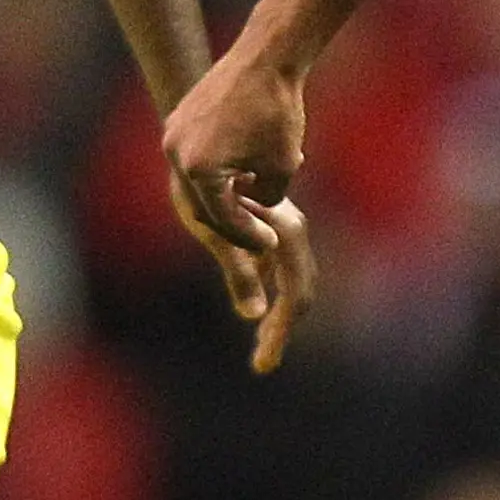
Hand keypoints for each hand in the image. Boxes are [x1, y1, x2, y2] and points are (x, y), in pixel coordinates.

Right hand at [161, 49, 307, 246]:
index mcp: (199, 170)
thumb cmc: (277, 110)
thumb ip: (267, 199)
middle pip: (202, 205)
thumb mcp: (282, 166)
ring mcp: (174, 135)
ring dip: (221, 197)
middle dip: (231, 222)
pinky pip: (193, 159)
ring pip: (195, 182)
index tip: (270, 242)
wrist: (266, 58)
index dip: (249, 235)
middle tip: (257, 232)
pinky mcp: (179, 120)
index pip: (223, 218)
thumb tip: (253, 206)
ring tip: (251, 203)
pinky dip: (214, 174)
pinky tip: (241, 174)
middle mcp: (176, 153)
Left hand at [169, 173, 315, 373]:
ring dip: (281, 317)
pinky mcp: (269, 226)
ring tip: (263, 350)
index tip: (263, 364)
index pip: (294, 293)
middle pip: (299, 289)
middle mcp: (288, 227)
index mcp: (280, 230)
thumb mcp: (212, 229)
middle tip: (263, 364)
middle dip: (282, 330)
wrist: (202, 135)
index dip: (281, 331)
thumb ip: (237, 269)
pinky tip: (258, 317)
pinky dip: (272, 295)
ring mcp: (281, 227)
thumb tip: (253, 315)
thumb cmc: (200, 178)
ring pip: (293, 280)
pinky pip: (280, 268)